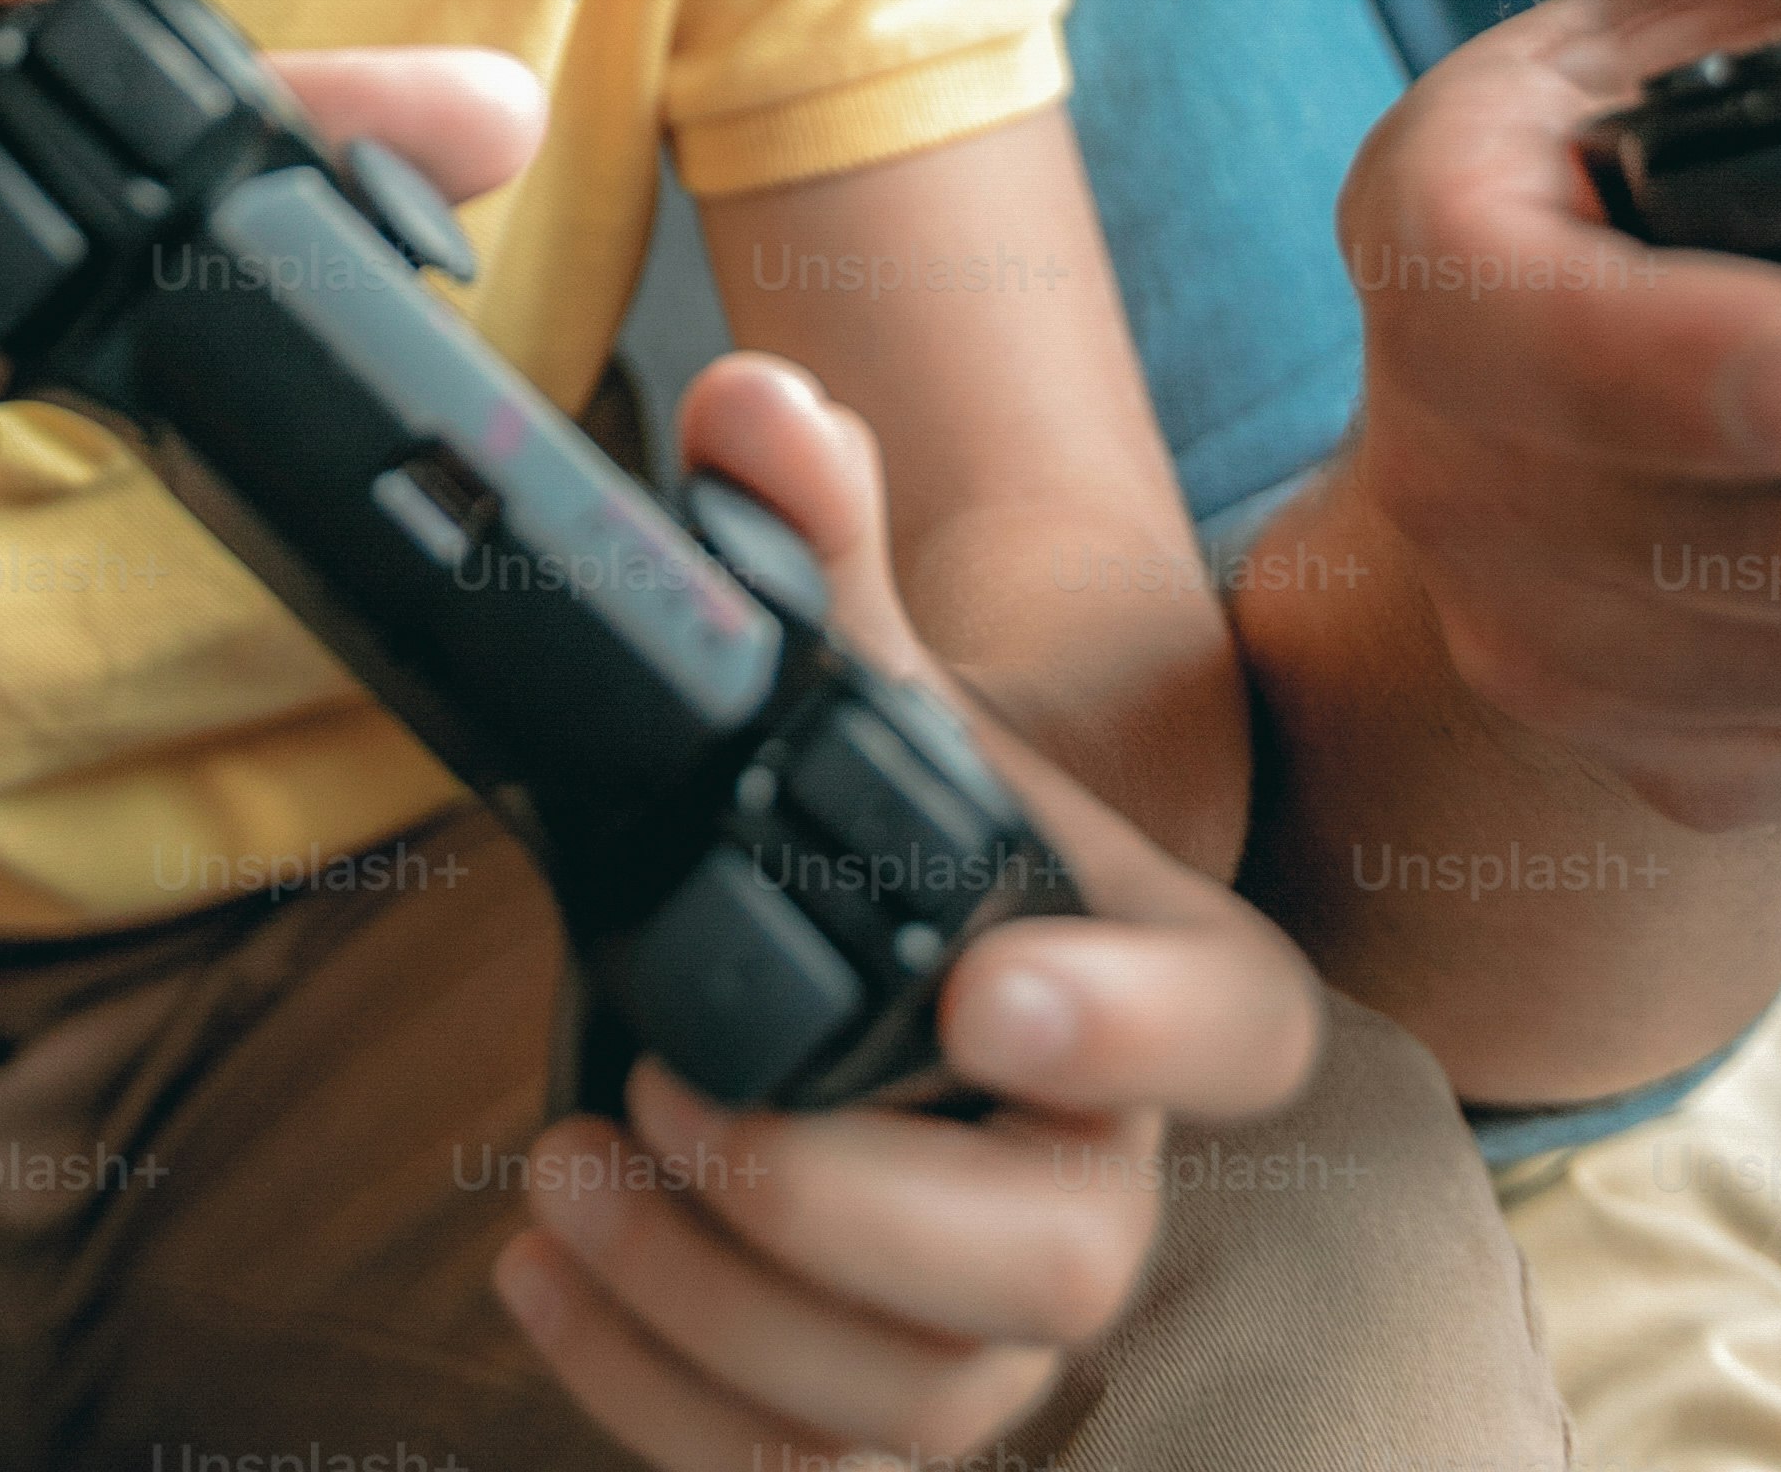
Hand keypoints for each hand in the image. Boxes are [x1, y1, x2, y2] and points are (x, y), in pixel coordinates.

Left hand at [495, 353, 1318, 1469]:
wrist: (871, 956)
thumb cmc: (892, 828)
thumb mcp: (856, 684)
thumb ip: (817, 552)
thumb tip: (754, 408)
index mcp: (1155, 982)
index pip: (1231, 1029)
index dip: (1129, 1022)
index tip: (983, 986)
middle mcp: (1107, 1173)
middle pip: (1056, 1265)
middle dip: (850, 1205)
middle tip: (678, 1100)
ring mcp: (1001, 1320)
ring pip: (922, 1402)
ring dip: (720, 1309)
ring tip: (574, 1174)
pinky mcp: (885, 1412)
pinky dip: (659, 1403)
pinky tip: (548, 1272)